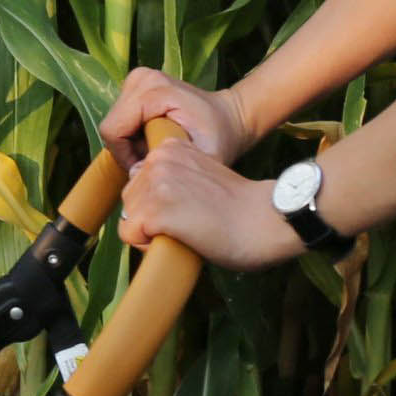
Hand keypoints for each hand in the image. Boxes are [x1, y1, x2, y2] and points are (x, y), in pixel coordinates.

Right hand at [100, 67, 246, 166]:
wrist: (228, 117)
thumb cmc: (219, 138)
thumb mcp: (203, 157)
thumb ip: (173, 166)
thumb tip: (136, 174)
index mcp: (154, 91)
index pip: (113, 129)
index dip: (125, 156)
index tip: (148, 165)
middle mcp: (142, 78)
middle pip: (112, 125)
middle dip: (128, 149)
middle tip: (156, 156)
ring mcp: (138, 78)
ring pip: (114, 122)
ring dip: (130, 142)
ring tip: (157, 146)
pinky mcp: (136, 82)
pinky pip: (120, 117)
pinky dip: (132, 133)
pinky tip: (153, 136)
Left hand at [117, 141, 304, 271]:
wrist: (268, 218)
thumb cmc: (242, 207)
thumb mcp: (202, 176)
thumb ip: (175, 179)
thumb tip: (151, 202)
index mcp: (170, 148)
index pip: (140, 181)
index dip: (157, 204)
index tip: (185, 212)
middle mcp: (158, 160)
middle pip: (130, 199)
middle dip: (149, 218)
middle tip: (186, 226)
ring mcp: (156, 184)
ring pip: (128, 217)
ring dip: (149, 233)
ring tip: (185, 233)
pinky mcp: (156, 210)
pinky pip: (130, 235)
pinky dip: (148, 247)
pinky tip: (179, 241)